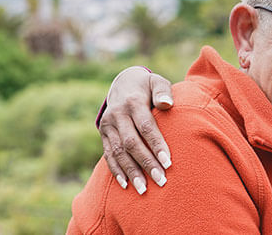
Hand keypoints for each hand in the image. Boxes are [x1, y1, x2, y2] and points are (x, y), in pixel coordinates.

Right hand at [98, 66, 174, 193]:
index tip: (168, 163)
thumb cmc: (148, 87)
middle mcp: (117, 114)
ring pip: (118, 152)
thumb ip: (163, 91)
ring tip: (144, 190)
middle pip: (131, 143)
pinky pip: (108, 154)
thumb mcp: (157, 82)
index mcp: (133, 102)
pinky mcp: (103, 133)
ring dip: (131, 172)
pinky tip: (126, 185)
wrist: (123, 83)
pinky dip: (117, 170)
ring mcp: (108, 125)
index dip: (156, 145)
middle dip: (146, 163)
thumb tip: (167, 104)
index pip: (145, 127)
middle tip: (161, 181)